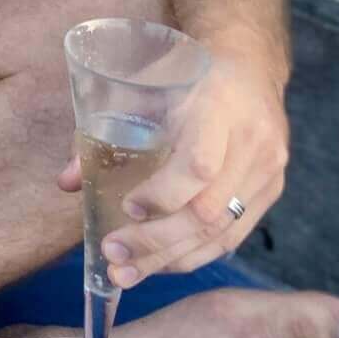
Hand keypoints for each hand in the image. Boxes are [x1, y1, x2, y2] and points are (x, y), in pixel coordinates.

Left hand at [58, 55, 289, 285]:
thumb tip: (66, 182)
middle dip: (156, 241)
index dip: (161, 195)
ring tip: (128, 273)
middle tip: (113, 256)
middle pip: (208, 210)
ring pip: (222, 231)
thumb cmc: (186, 76)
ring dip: (170, 258)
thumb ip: (103, 133)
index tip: (126, 207)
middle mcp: (252, 142)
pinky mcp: (271, 190)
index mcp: (220, 107)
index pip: (198, 165)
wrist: (248, 64)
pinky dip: (195, 253)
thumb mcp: (143, 89)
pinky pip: (235, 235)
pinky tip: (162, 263)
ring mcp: (267, 170)